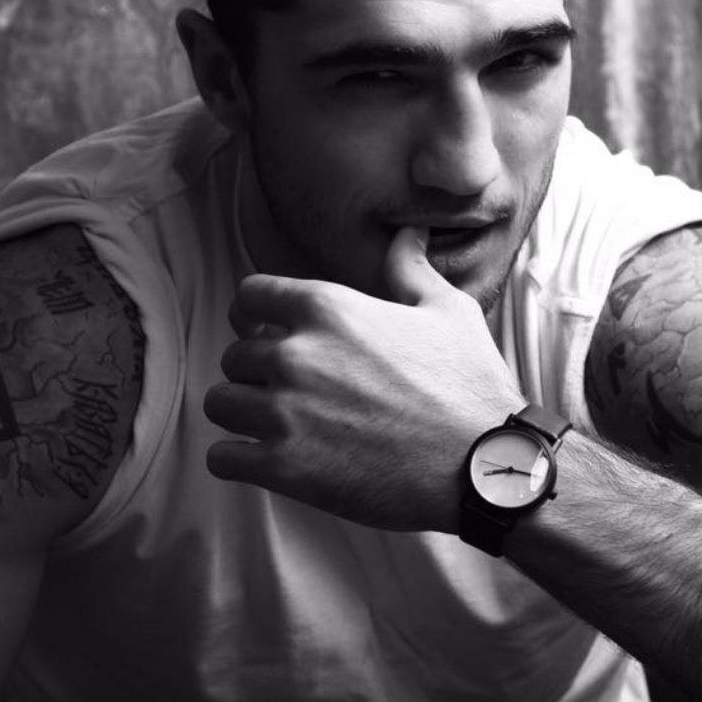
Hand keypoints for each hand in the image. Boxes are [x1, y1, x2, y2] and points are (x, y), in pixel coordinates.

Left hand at [204, 226, 523, 532]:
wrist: (482, 465)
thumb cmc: (468, 384)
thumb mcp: (447, 310)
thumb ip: (410, 269)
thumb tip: (406, 234)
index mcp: (327, 308)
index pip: (249, 295)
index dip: (253, 313)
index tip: (264, 330)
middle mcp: (297, 354)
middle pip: (233, 354)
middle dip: (254, 370)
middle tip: (285, 387)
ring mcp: (286, 412)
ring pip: (219, 403)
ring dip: (240, 412)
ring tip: (269, 423)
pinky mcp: (285, 467)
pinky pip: (222, 457)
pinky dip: (237, 458)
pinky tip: (263, 459)